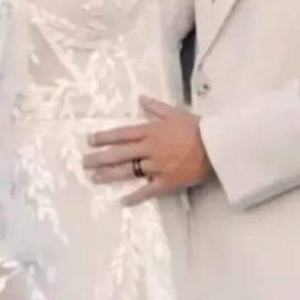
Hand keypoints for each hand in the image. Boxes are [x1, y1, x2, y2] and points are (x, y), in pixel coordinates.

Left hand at [83, 96, 211, 204]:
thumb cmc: (197, 127)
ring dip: (109, 175)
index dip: (104, 137)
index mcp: (150, 131)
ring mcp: (156, 167)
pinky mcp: (166, 182)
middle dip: (99, 157)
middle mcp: (149, 149)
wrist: (216, 146)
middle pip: (119, 154)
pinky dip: (135, 197)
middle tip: (84, 162)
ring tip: (94, 178)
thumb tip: (140, 98)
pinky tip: (122, 201)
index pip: (122, 134)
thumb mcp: (175, 112)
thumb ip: (155, 107)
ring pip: (128, 172)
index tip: (89, 140)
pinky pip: (147, 191)